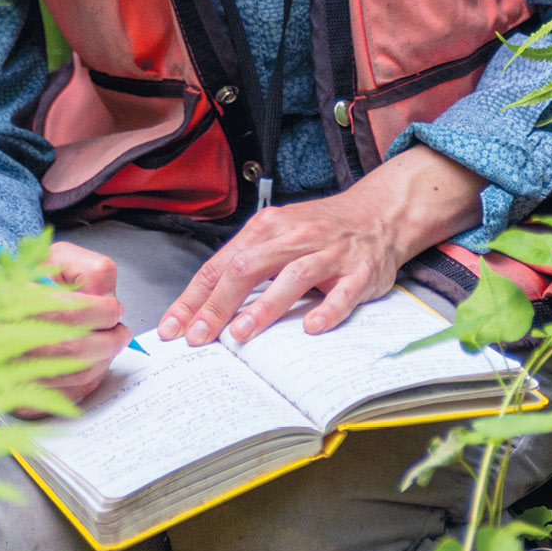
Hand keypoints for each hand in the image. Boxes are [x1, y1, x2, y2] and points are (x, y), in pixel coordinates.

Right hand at [15, 241, 130, 414]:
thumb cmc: (29, 285)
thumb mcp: (56, 259)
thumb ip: (87, 271)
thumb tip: (107, 298)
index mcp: (14, 299)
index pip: (72, 312)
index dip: (103, 312)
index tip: (113, 309)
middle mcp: (5, 339)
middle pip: (75, 349)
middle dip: (110, 340)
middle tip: (120, 331)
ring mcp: (11, 372)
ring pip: (76, 375)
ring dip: (104, 360)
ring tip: (108, 344)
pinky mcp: (21, 399)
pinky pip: (69, 395)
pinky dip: (90, 379)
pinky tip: (91, 361)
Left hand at [156, 147, 487, 347]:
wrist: (378, 214)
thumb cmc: (320, 230)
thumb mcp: (277, 236)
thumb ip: (245, 264)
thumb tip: (203, 306)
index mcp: (266, 228)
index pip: (221, 265)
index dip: (194, 298)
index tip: (173, 328)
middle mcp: (295, 236)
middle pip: (249, 268)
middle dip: (219, 305)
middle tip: (199, 336)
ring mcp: (330, 253)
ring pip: (292, 277)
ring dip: (264, 307)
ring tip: (241, 333)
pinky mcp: (360, 271)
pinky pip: (343, 293)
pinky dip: (327, 310)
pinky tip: (311, 327)